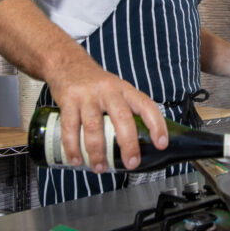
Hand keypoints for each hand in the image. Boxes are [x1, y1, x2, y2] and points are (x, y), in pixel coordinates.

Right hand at [48, 64, 168, 172]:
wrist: (67, 62)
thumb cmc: (95, 83)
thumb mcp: (117, 89)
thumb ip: (126, 110)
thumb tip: (141, 141)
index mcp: (125, 90)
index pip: (146, 105)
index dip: (156, 125)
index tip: (161, 143)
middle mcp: (108, 90)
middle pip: (122, 117)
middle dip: (128, 144)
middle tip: (131, 163)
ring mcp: (87, 95)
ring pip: (95, 126)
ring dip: (97, 152)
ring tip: (100, 168)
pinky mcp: (68, 100)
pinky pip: (70, 127)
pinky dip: (73, 147)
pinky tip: (77, 159)